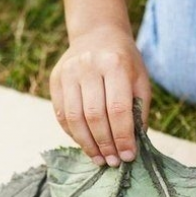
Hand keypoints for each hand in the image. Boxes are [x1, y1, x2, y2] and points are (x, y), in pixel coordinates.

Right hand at [50, 26, 150, 162]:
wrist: (97, 34)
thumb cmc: (124, 63)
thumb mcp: (139, 80)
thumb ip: (138, 111)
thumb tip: (131, 146)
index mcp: (115, 64)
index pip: (118, 109)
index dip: (123, 137)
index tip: (128, 156)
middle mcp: (88, 66)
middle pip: (95, 116)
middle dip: (105, 144)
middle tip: (114, 162)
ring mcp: (68, 72)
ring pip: (75, 118)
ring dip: (88, 144)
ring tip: (100, 159)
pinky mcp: (55, 79)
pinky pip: (62, 115)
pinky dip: (74, 134)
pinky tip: (87, 144)